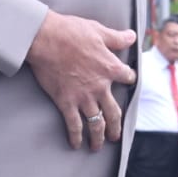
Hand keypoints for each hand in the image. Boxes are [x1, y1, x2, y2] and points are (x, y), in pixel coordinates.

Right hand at [24, 10, 136, 151]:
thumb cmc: (71, 32)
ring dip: (99, 137)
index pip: (128, 77)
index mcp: (110, 67)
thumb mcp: (99, 30)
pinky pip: (74, 125)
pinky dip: (76, 136)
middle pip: (114, 112)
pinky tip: (76, 144)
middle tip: (116, 135)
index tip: (128, 81)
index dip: (129, 79)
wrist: (46, 40)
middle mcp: (100, 87)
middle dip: (116, 126)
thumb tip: (132, 36)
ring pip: (97, 123)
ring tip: (98, 146)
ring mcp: (84, 97)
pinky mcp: (66, 102)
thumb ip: (117, 37)